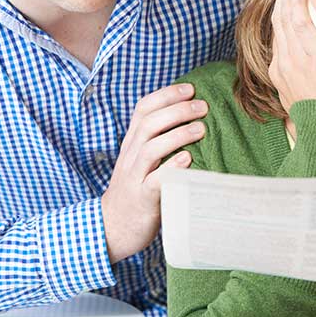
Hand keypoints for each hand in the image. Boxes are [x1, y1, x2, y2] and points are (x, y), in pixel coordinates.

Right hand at [101, 83, 207, 262]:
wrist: (113, 228)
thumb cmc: (137, 189)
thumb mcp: (142, 160)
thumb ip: (159, 140)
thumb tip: (192, 117)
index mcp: (131, 143)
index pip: (143, 109)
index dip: (166, 95)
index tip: (190, 88)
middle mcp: (130, 156)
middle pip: (149, 123)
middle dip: (177, 110)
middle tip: (203, 106)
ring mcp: (133, 177)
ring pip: (151, 148)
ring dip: (178, 135)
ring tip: (201, 129)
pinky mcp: (142, 199)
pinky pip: (155, 180)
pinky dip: (172, 167)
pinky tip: (188, 160)